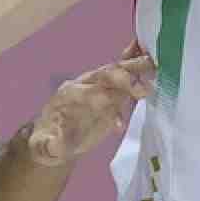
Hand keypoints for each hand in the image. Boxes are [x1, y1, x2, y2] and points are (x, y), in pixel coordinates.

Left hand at [27, 44, 155, 166]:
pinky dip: (133, 62)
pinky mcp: (109, 93)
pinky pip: (122, 74)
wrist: (54, 139)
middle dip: (124, 80)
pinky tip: (148, 53)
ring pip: (116, 71)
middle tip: (144, 90)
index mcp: (69, 96)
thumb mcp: (44, 147)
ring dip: (134, 67)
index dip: (106, 96)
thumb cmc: (48, 143)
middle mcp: (84, 85)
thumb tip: (56, 145)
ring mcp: (98, 87)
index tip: (119, 105)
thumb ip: (50, 145)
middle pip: (105, 76)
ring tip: (155, 65)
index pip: (89, 91)